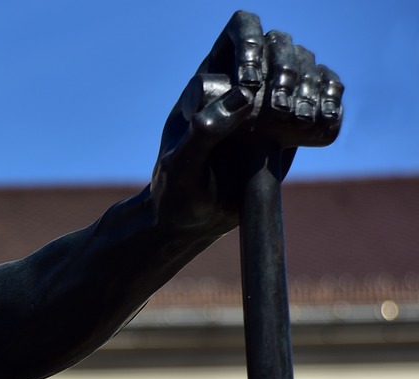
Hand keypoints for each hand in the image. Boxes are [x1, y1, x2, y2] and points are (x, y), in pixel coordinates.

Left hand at [151, 11, 341, 233]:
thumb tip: (245, 96)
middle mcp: (245, 81)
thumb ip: (202, 133)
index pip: (240, 30)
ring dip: (311, 87)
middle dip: (287, 71)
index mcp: (211, 79)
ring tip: (296, 124)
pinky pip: (325, 94)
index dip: (251, 44)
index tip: (251, 84)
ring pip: (307, 65)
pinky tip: (322, 123)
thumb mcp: (179, 166)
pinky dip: (332, 101)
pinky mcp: (294, 123)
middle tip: (278, 114)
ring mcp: (272, 101)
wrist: (195, 219)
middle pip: (281, 43)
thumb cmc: (177, 191)